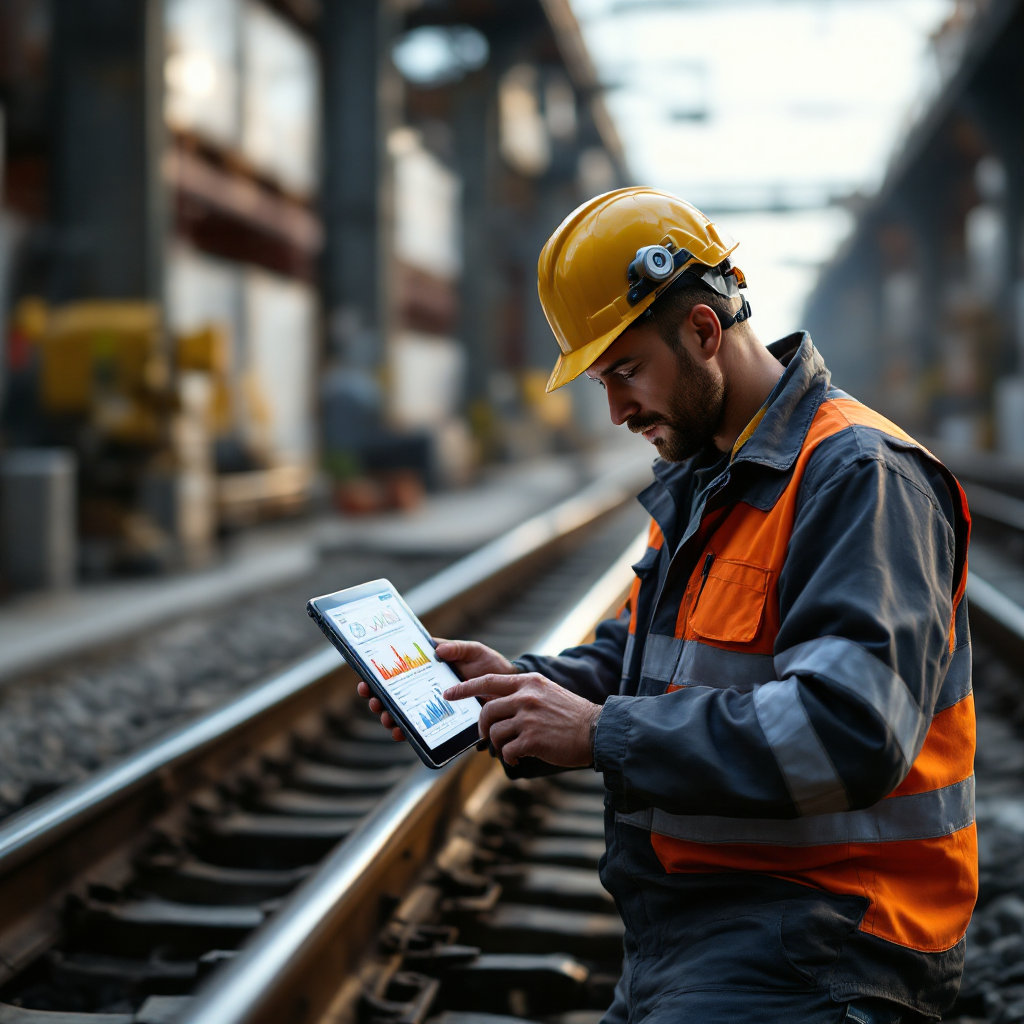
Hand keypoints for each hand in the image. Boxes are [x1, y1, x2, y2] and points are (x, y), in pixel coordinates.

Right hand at [356, 639, 516, 741]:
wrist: (509, 693)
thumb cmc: (491, 668)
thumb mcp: (476, 652)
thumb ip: (458, 648)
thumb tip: (437, 650)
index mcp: (430, 667)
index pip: (400, 668)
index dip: (380, 673)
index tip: (366, 677)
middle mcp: (427, 686)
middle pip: (395, 693)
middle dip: (379, 698)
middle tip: (375, 701)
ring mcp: (433, 705)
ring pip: (403, 712)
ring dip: (390, 716)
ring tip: (387, 718)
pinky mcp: (441, 722)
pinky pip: (420, 729)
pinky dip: (407, 732)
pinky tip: (401, 733)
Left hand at [443, 672, 601, 766]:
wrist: (597, 731)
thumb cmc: (572, 715)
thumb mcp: (547, 693)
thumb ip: (524, 694)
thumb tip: (498, 705)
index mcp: (529, 682)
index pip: (489, 681)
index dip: (465, 687)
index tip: (448, 693)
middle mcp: (526, 697)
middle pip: (486, 710)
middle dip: (482, 727)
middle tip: (486, 736)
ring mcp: (528, 718)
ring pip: (494, 733)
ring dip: (498, 745)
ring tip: (511, 750)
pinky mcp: (531, 739)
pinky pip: (506, 751)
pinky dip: (509, 758)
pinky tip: (518, 759)